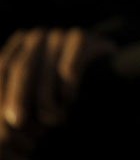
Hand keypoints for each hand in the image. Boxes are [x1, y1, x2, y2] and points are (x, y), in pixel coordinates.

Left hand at [0, 28, 116, 159]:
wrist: (108, 66)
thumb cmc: (62, 88)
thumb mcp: (36, 94)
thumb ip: (16, 104)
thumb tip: (5, 121)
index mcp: (18, 46)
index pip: (2, 69)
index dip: (1, 95)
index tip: (4, 123)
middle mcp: (37, 36)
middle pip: (21, 69)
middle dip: (17, 99)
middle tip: (17, 124)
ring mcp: (60, 35)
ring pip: (45, 70)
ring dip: (46, 100)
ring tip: (53, 120)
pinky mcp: (82, 39)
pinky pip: (70, 69)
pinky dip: (67, 90)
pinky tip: (70, 102)